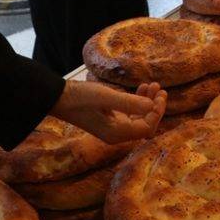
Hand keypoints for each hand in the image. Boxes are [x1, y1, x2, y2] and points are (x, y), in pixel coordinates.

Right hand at [49, 79, 165, 143]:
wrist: (59, 98)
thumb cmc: (81, 98)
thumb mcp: (106, 97)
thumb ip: (129, 102)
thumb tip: (151, 106)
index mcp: (117, 133)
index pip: (146, 128)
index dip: (157, 113)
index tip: (160, 95)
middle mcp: (117, 134)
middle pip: (145, 125)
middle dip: (155, 107)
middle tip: (160, 90)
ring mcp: (113, 127)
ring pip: (138, 118)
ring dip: (147, 103)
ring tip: (153, 85)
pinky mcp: (109, 119)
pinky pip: (130, 114)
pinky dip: (137, 102)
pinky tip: (142, 88)